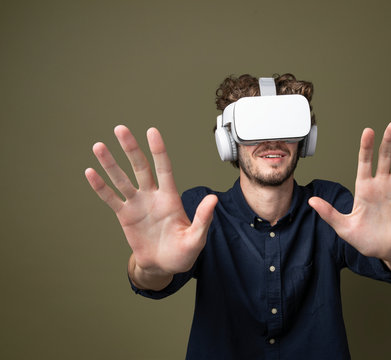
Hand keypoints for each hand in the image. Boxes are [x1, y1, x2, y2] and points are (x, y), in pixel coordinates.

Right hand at [85, 126, 217, 281]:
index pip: (164, 168)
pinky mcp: (125, 216)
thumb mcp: (196, 238)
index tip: (152, 131)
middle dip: (131, 149)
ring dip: (110, 164)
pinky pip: (110, 199)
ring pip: (122, 179)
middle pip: (140, 167)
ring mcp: (137, 204)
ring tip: (98, 146)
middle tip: (120, 129)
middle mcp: (152, 196)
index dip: (158, 151)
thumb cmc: (183, 252)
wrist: (163, 266)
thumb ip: (203, 219)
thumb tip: (213, 199)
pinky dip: (100, 187)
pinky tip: (90, 172)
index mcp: (170, 198)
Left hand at [309, 122, 390, 273]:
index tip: (368, 131)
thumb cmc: (367, 241)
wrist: (389, 252)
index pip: (364, 162)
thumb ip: (329, 213)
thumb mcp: (344, 228)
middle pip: (384, 157)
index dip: (366, 147)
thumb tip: (311, 201)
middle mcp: (380, 184)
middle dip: (388, 141)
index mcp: (363, 188)